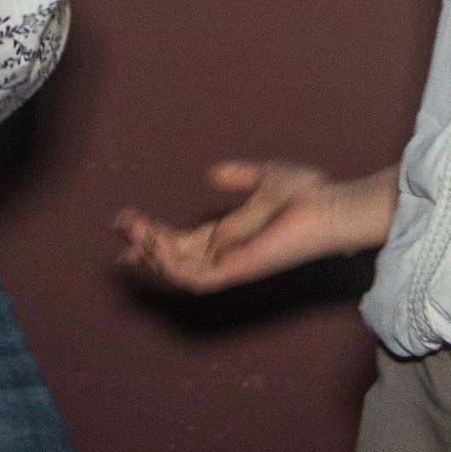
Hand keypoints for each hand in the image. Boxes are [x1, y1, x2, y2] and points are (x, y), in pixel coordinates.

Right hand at [113, 162, 374, 293]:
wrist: (330, 205)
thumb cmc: (307, 194)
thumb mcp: (264, 177)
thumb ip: (238, 176)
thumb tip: (212, 173)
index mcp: (230, 235)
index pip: (182, 243)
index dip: (153, 236)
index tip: (126, 223)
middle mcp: (227, 253)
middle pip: (173, 257)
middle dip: (144, 244)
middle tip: (120, 223)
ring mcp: (231, 265)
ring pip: (178, 271)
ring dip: (152, 253)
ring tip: (135, 229)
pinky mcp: (237, 271)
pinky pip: (196, 278)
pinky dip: (172, 264)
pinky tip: (156, 242)